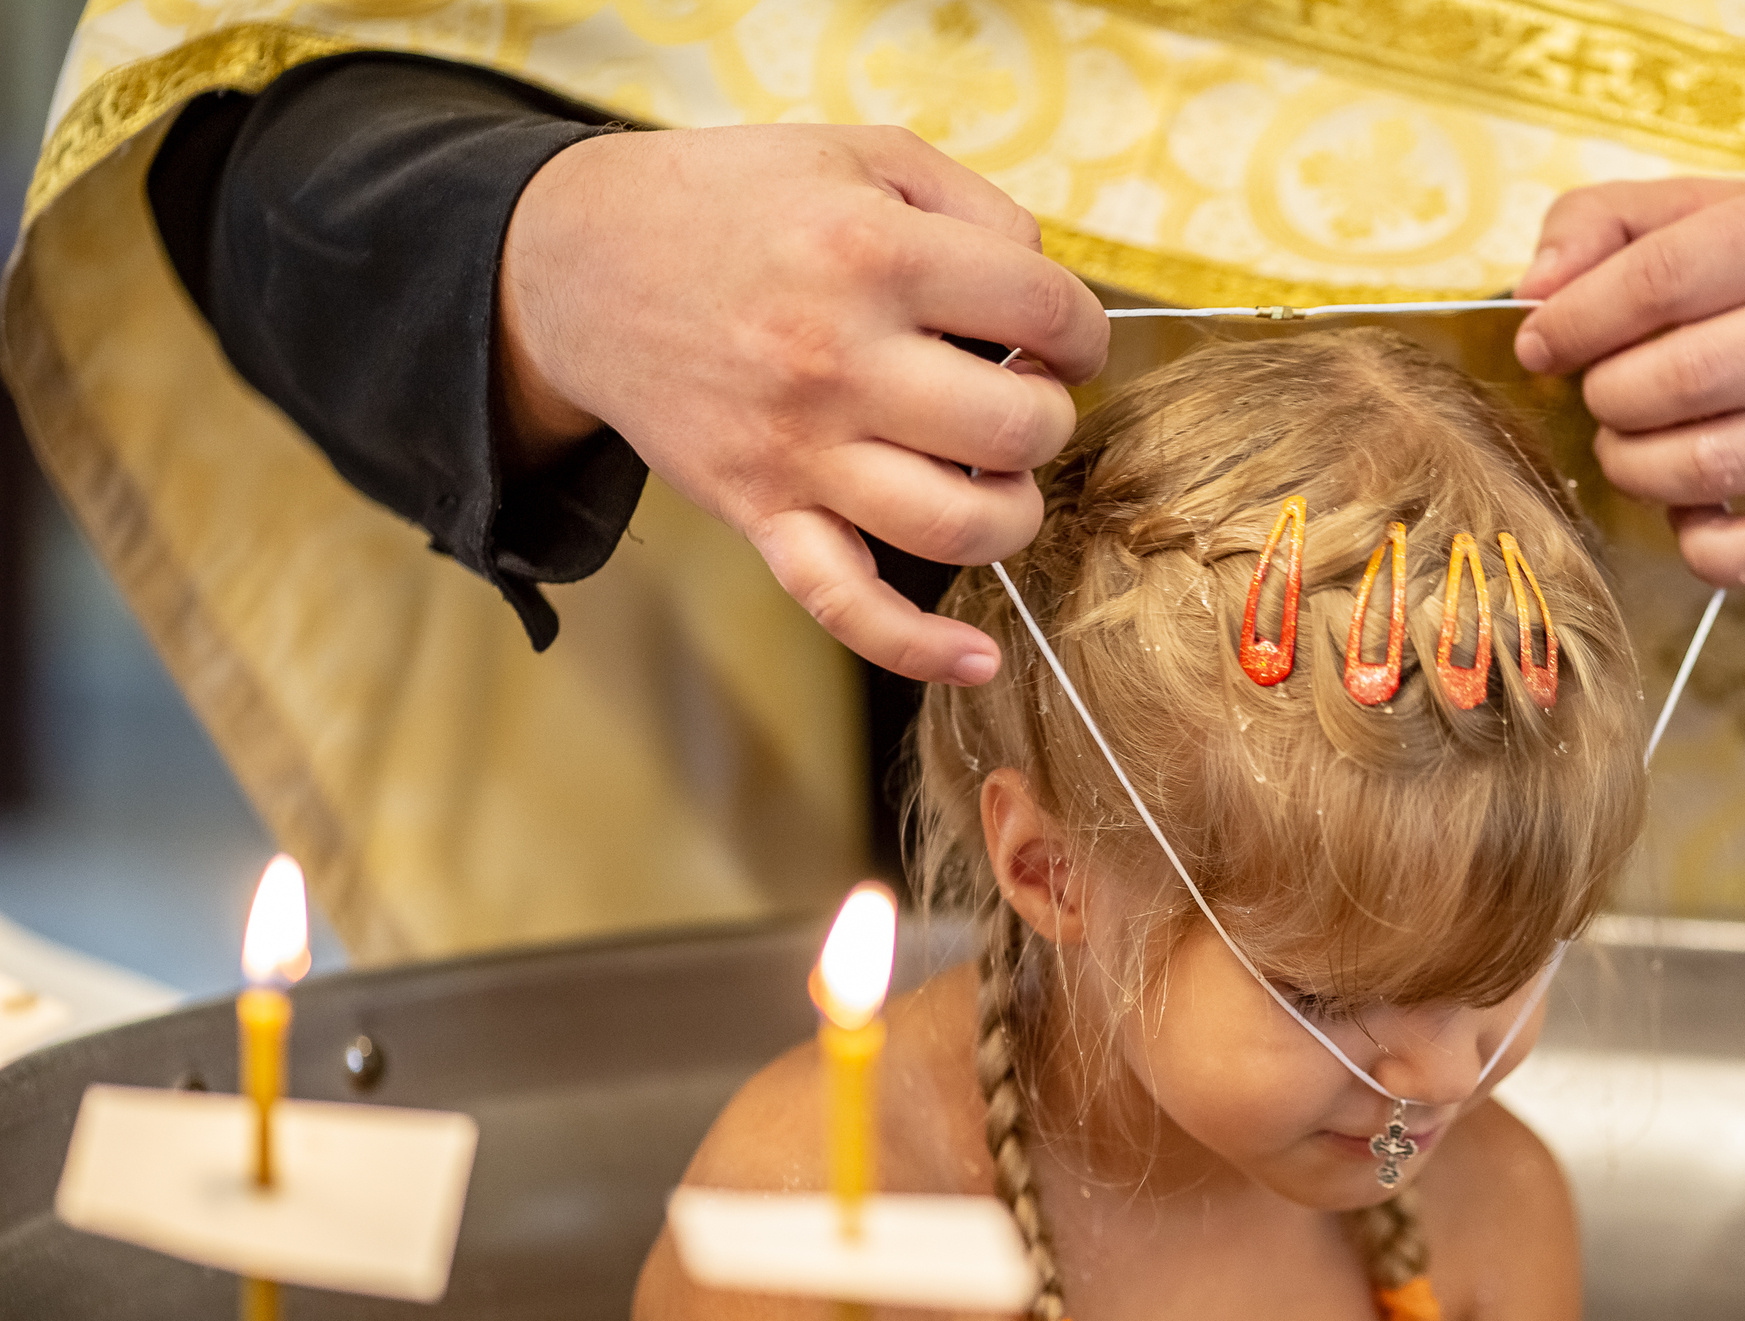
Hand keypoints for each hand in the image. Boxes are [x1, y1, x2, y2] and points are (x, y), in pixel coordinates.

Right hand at [497, 125, 1109, 684]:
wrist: (581, 261)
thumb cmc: (734, 204)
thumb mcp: (861, 153)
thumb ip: (978, 208)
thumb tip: (1048, 306)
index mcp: (871, 253)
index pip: (1043, 314)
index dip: (1081, 331)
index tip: (1062, 339)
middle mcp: (837, 357)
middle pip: (1016, 427)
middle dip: (1048, 416)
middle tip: (1022, 396)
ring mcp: (797, 448)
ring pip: (958, 525)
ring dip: (1012, 511)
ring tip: (994, 474)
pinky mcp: (759, 511)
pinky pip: (844, 604)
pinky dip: (917, 649)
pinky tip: (977, 661)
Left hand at [1514, 178, 1744, 588]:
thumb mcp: (1716, 210)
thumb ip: (1604, 223)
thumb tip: (1534, 291)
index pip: (1660, 280)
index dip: (1576, 321)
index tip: (1542, 344)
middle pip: (1679, 381)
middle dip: (1607, 397)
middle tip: (1604, 394)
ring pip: (1705, 468)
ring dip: (1634, 466)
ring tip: (1632, 442)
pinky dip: (1700, 546)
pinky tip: (1690, 510)